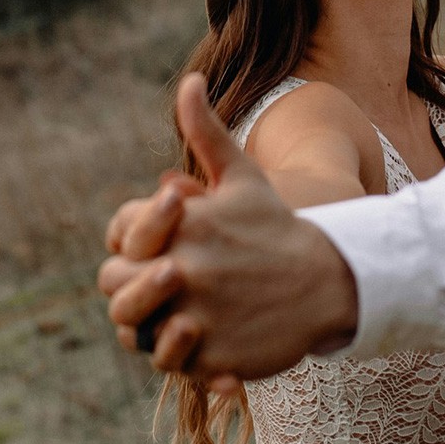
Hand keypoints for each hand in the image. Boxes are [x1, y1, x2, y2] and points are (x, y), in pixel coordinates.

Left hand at [98, 75, 360, 388]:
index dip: (132, 240)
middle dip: (130, 285)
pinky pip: (170, 363)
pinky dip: (180, 356)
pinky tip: (203, 338)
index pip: (118, 234)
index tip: (160, 245)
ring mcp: (197, 316)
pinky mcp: (212, 356)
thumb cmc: (276, 226)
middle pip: (114, 284)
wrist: (330, 281)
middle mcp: (183, 269)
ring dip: (146, 325)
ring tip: (176, 315)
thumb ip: (204, 131)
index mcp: (182, 223)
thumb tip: (190, 81)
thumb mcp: (240, 177)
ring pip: (132, 330)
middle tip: (164, 285)